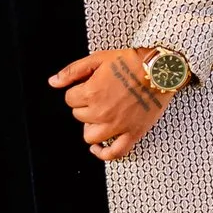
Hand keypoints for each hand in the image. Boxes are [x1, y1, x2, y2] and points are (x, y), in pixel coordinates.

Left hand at [51, 48, 177, 161]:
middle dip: (85, 106)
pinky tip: (98, 149)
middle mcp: (101, 112)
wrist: (159, 69)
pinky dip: (103, 154)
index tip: (87, 87)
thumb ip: (72, 71)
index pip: (70, 99)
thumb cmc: (131, 62)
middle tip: (98, 96)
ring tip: (100, 115)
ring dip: (91, 126)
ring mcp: (117, 126)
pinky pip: (114, 153)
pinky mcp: (132, 133)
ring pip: (90, 136)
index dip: (77, 92)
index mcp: (91, 93)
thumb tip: (53, 82)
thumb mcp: (98, 59)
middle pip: (79, 116)